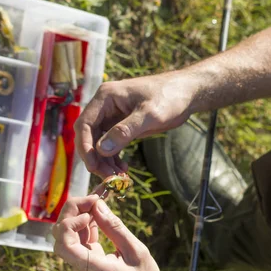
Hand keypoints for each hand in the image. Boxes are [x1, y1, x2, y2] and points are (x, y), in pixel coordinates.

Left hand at [52, 195, 168, 270]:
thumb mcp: (135, 252)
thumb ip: (114, 228)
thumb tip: (98, 205)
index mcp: (92, 269)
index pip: (63, 244)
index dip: (70, 222)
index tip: (91, 211)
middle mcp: (80, 269)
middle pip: (62, 236)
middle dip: (73, 212)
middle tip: (94, 198)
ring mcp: (81, 268)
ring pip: (68, 237)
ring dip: (79, 217)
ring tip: (98, 203)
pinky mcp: (86, 265)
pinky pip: (78, 242)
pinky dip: (86, 227)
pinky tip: (99, 217)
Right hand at [74, 73, 196, 177]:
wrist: (186, 93)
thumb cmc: (169, 96)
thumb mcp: (150, 115)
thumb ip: (125, 131)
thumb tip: (102, 150)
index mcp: (106, 97)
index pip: (84, 124)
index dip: (85, 146)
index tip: (92, 166)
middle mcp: (105, 106)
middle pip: (89, 135)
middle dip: (95, 157)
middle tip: (107, 177)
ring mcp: (112, 117)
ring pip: (99, 143)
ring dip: (104, 161)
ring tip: (117, 177)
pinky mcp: (121, 126)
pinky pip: (110, 145)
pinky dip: (113, 159)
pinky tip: (122, 169)